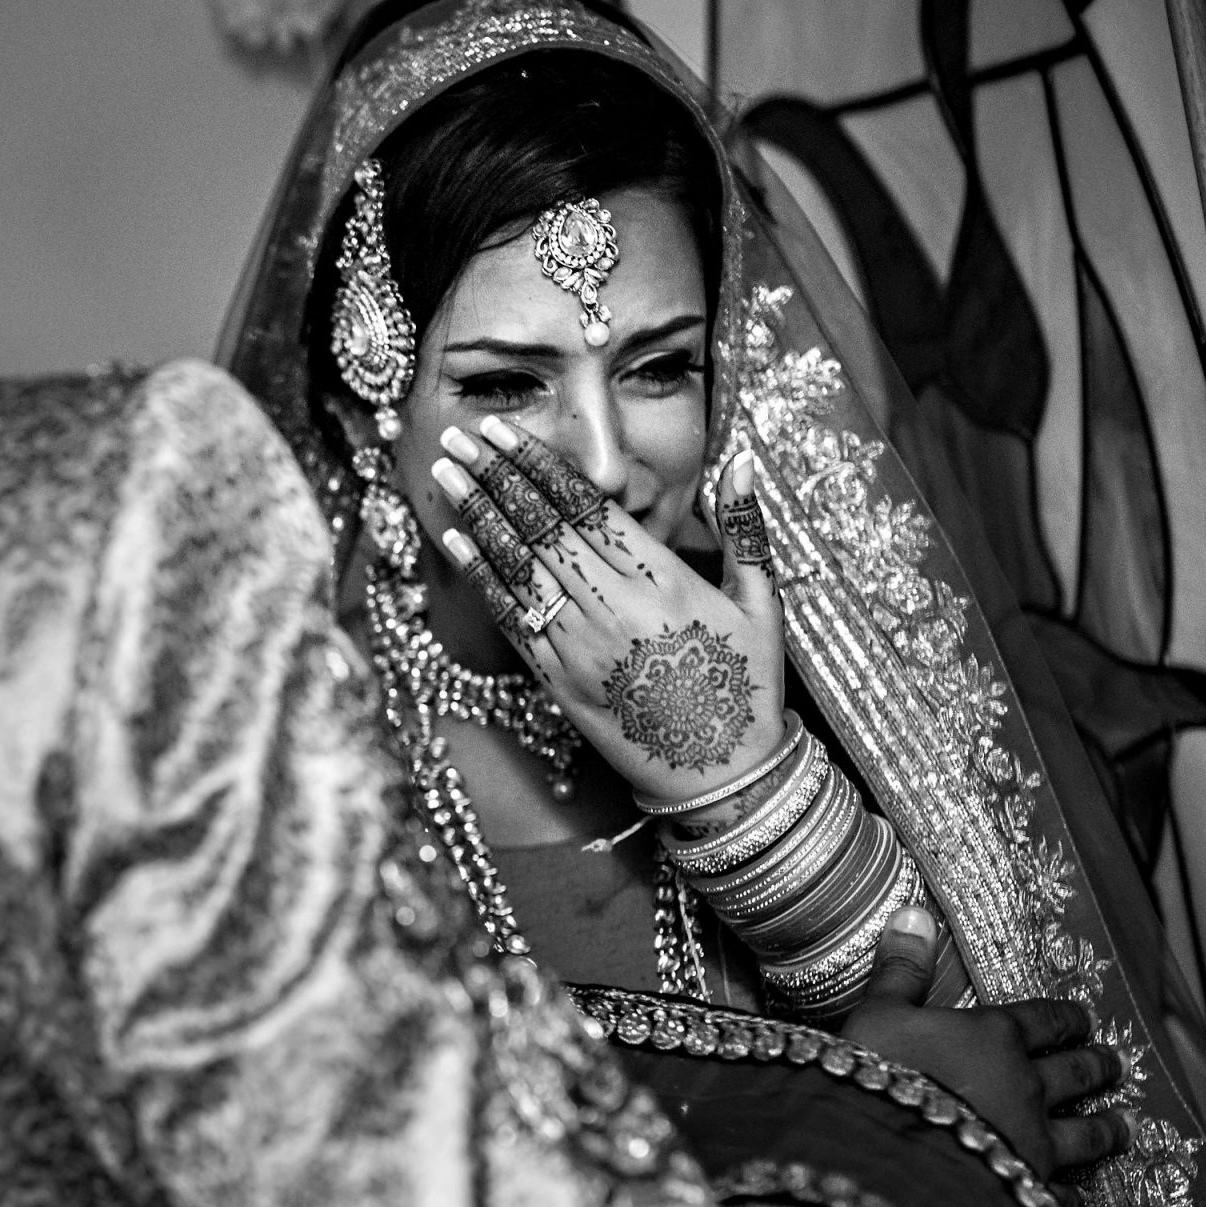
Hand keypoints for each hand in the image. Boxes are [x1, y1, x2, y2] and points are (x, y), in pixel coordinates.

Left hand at [430, 417, 789, 808]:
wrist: (722, 776)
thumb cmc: (745, 685)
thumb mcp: (761, 603)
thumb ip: (746, 528)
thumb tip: (743, 460)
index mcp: (662, 580)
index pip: (585, 506)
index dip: (538, 463)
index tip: (502, 431)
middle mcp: (614, 608)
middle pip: (540, 527)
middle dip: (494, 476)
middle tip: (457, 436)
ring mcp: (580, 647)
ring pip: (517, 567)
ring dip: (476, 515)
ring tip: (445, 473)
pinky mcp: (558, 684)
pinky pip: (511, 620)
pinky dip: (481, 577)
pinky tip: (456, 541)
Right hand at [838, 905, 1130, 1181]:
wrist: (892, 1160)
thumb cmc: (879, 1076)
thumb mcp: (878, 1014)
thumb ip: (901, 970)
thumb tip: (914, 916)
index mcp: (995, 1037)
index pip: (1043, 1020)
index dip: (1064, 1017)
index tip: (1082, 1017)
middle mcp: (1027, 1087)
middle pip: (1076, 1073)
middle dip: (1098, 1066)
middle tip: (1116, 1064)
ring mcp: (1034, 1142)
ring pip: (1085, 1134)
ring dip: (1106, 1129)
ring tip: (1124, 1127)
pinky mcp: (1029, 1191)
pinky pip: (1061, 1195)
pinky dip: (1072, 1196)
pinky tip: (1077, 1198)